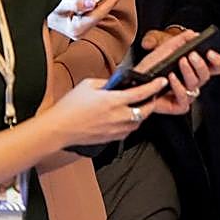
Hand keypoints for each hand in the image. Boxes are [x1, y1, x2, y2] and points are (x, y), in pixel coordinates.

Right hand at [47, 0, 128, 40]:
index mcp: (77, 29)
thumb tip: (92, 2)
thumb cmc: (44, 11)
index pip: (99, 13)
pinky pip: (89, 7)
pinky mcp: (78, 22)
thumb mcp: (59, 5)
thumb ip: (75, 3)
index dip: (111, 0)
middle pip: (99, 11)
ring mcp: (79, 27)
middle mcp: (80, 30)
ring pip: (95, 8)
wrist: (33, 16)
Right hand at [49, 76, 167, 147]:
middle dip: (152, 102)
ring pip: (138, 122)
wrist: (58, 129)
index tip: (161, 81)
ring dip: (142, 113)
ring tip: (139, 105)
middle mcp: (118, 116)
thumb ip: (106, 82)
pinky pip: (128, 130)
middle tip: (152, 95)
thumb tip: (116, 82)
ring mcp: (115, 129)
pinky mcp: (111, 138)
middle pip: (145, 110)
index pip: (142, 93)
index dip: (155, 86)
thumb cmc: (69, 107)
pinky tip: (126, 117)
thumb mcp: (88, 85)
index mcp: (113, 101)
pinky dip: (131, 123)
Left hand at [132, 28, 219, 115]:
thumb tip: (194, 34)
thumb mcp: (165, 48)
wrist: (134, 81)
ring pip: (196, 86)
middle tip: (191, 55)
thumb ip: (180, 40)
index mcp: (194, 69)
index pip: (214, 67)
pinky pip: (184, 100)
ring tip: (179, 61)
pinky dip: (178, 87)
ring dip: (188, 72)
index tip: (210, 52)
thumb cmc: (150, 67)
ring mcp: (186, 95)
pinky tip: (171, 78)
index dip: (216, 61)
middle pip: (206, 76)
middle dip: (200, 64)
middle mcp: (192, 82)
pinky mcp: (178, 106)